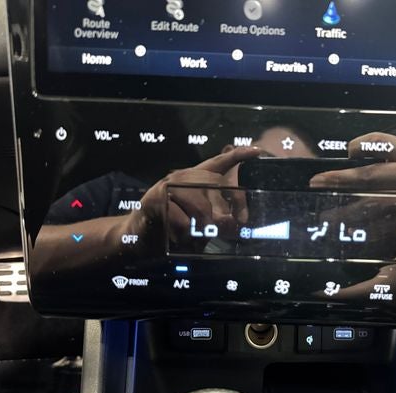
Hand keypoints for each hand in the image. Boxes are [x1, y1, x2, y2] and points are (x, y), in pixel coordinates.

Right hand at [123, 146, 260, 252]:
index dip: (238, 156)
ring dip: (202, 229)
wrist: (138, 235)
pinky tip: (178, 238)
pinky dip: (184, 236)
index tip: (257, 151)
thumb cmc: (171, 228)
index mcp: (194, 179)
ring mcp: (168, 186)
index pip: (218, 163)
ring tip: (195, 237)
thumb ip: (216, 220)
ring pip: (201, 207)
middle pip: (216, 187)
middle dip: (227, 211)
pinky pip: (183, 221)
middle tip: (228, 229)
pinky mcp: (156, 200)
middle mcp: (182, 177)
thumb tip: (235, 224)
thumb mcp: (198, 223)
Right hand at [309, 132, 395, 297]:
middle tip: (314, 195)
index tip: (325, 223)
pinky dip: (370, 142)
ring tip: (322, 179)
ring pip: (378, 167)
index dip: (349, 219)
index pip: (379, 218)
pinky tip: (351, 151)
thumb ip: (361, 288)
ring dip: (348, 173)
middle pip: (375, 190)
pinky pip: (390, 143)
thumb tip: (320, 293)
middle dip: (341, 193)